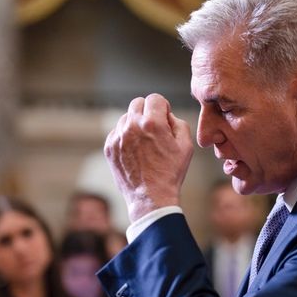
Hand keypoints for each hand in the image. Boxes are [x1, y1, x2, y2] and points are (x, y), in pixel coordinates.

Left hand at [104, 93, 193, 221]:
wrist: (151, 198)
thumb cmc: (170, 173)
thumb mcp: (186, 146)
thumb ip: (178, 122)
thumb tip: (167, 115)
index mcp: (152, 123)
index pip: (155, 98)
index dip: (163, 107)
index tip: (164, 118)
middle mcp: (132, 126)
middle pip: (138, 103)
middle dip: (148, 112)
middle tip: (154, 129)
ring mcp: (118, 137)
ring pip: (126, 117)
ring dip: (135, 124)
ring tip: (145, 143)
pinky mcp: (109, 148)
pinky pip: (117, 132)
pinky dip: (125, 137)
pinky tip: (135, 152)